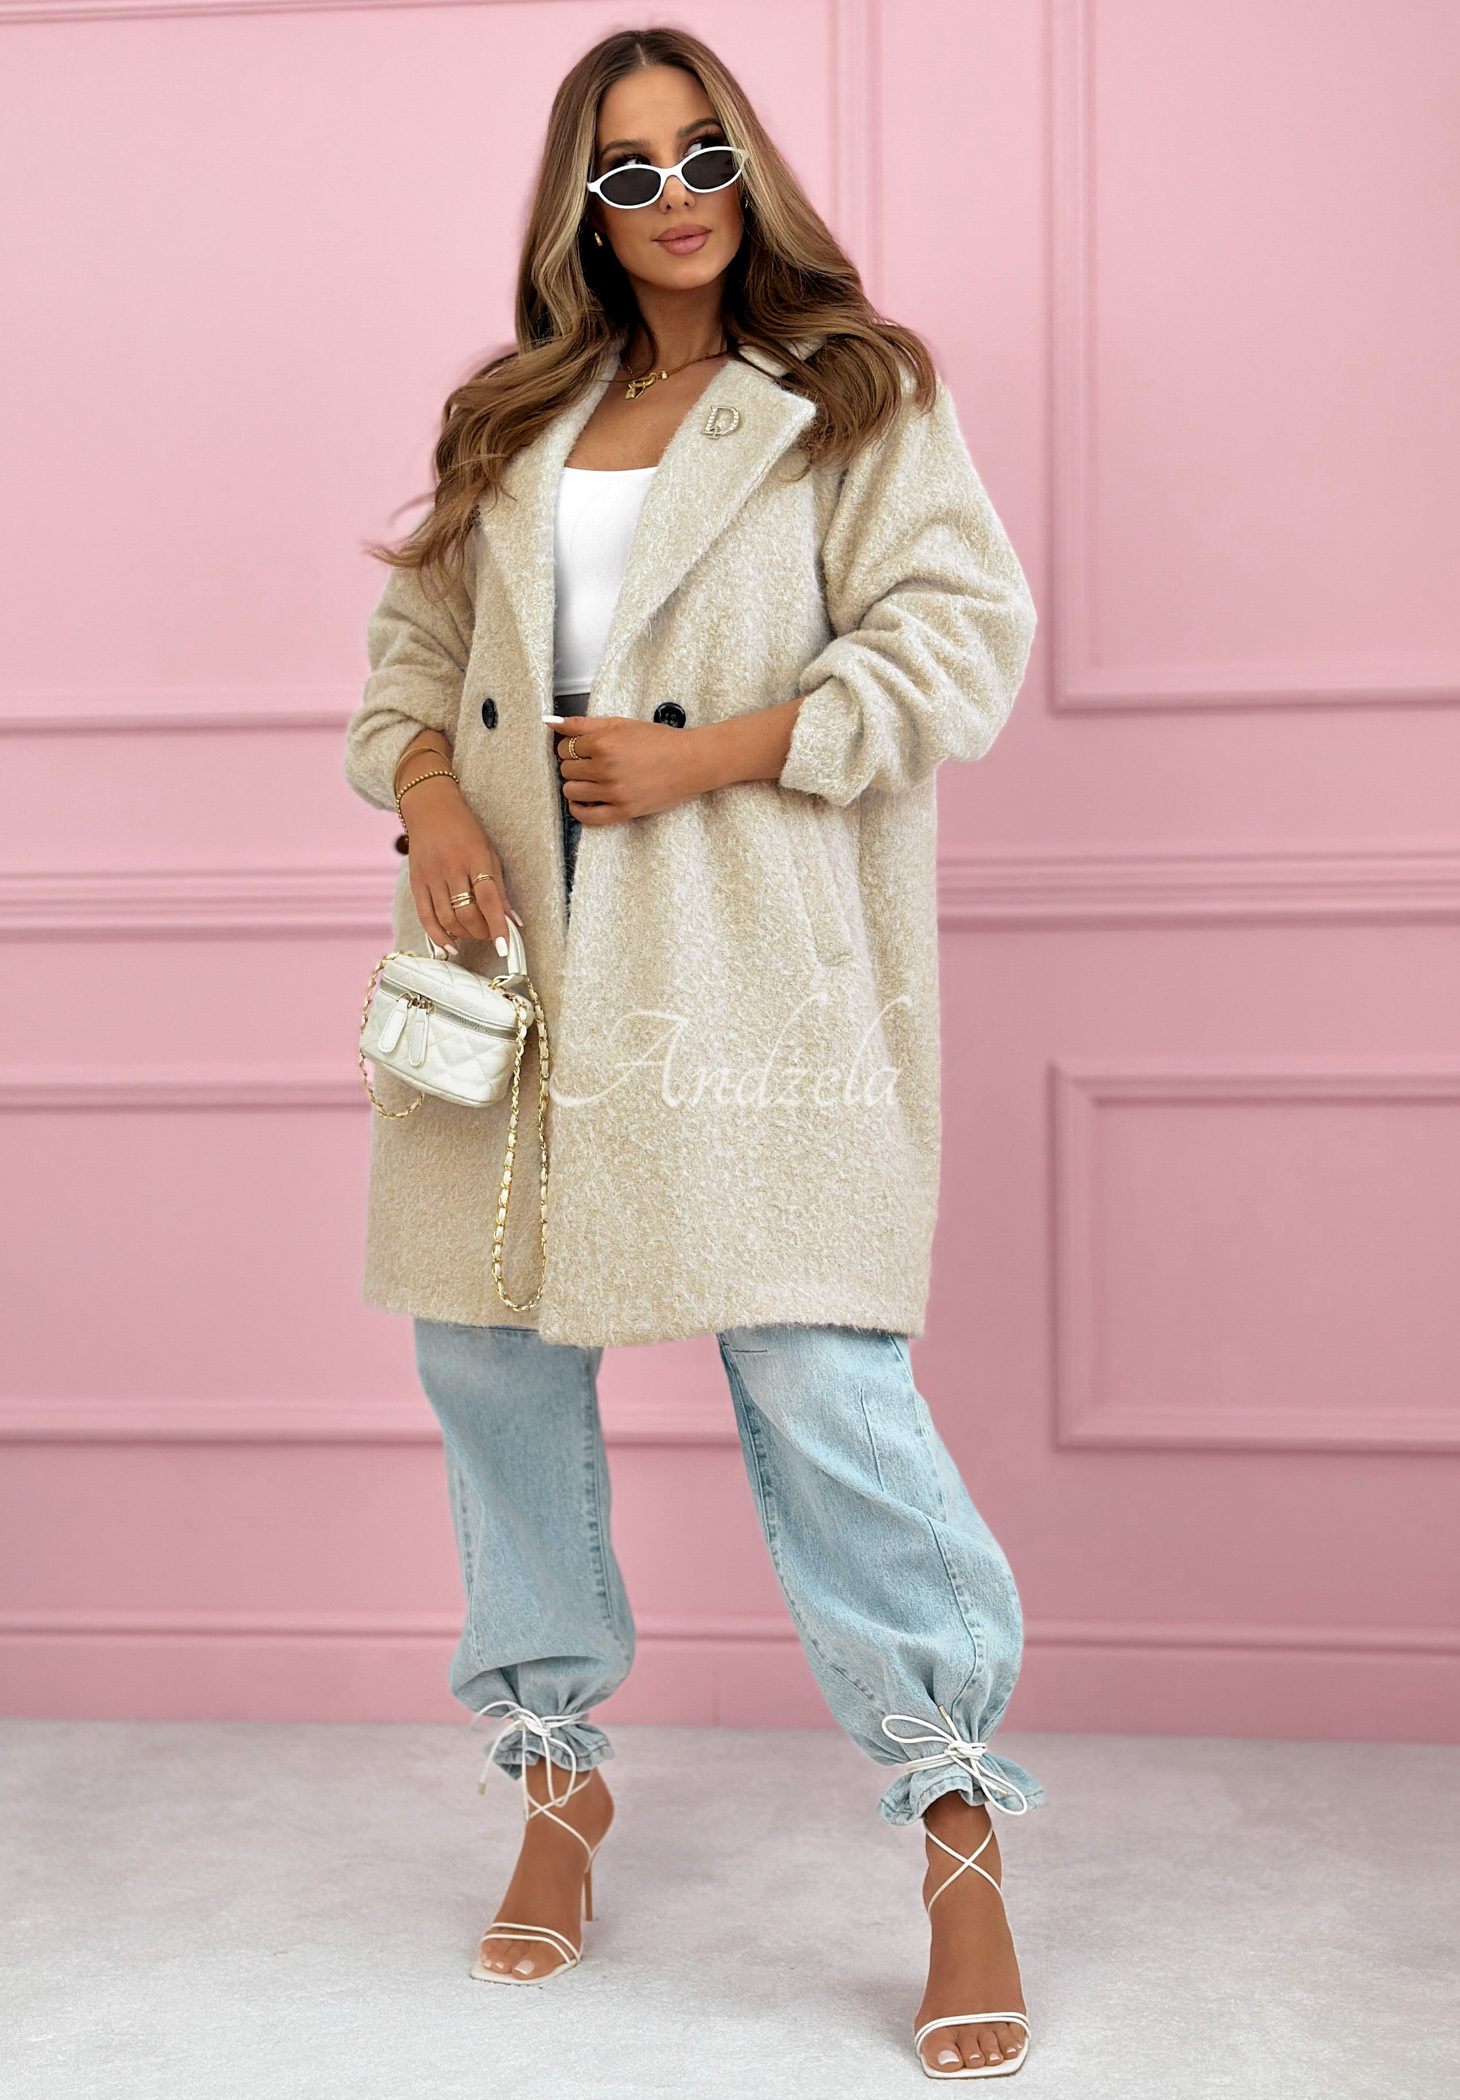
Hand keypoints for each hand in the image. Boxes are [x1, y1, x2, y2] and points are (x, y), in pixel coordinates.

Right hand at [398, 774, 518, 957]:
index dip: (498, 926)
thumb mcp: (489, 853)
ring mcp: (431, 876)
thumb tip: (514, 921)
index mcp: (475, 858)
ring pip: (448, 919)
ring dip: (465, 935)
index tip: (505, 947)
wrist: (430, 808)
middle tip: (491, 934)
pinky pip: (426, 917)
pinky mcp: (415, 882)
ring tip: (474, 934)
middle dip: (482, 932)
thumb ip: (500, 889)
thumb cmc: (465, 830)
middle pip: (467, 914)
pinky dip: (438, 936)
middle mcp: (452, 868)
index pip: (489, 900)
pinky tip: (450, 946)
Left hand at [555, 717, 714, 824]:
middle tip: (590, 763)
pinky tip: (585, 801)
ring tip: (591, 780)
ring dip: (576, 786)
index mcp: (603, 743)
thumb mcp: (620, 724)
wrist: (691, 762)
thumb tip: (550, 722)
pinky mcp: (622, 811)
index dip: (571, 748)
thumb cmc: (659, 741)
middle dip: (574, 766)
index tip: (581, 749)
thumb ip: (582, 724)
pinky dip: (579, 809)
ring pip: (570, 792)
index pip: (563, 748)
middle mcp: (605, 768)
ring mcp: (613, 792)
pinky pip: (586, 816)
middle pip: (566, 770)